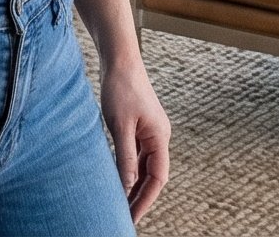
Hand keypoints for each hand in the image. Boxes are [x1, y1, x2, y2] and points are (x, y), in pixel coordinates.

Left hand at [100, 56, 170, 220]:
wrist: (119, 60)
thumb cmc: (120, 89)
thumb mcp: (120, 126)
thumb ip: (125, 157)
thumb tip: (126, 186)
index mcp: (160, 136)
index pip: (158, 178)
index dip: (145, 200)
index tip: (131, 217)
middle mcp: (159, 136)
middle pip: (153, 175)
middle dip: (140, 197)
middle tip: (124, 217)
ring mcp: (150, 132)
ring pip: (145, 167)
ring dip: (134, 185)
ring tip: (119, 204)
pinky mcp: (139, 127)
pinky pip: (137, 156)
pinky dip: (129, 170)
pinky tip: (118, 180)